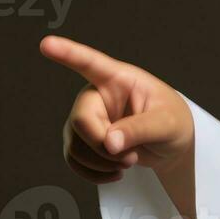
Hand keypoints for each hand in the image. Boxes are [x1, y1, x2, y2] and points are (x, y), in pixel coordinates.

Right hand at [40, 34, 193, 185]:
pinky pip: (73, 160)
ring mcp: (87, 118)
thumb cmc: (173, 123)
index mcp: (118, 79)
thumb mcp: (167, 123)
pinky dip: (93, 173)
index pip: (90, 63)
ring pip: (75, 144)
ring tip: (128, 162)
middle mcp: (97, 96)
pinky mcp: (83, 141)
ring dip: (101, 163)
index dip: (67, 53)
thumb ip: (140, 129)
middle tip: (130, 157)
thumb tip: (110, 143)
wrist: (172, 145)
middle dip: (103, 146)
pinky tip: (114, 174)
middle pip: (81, 120)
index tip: (47, 44)